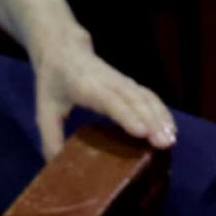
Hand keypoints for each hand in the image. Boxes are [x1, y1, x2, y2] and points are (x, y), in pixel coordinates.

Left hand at [32, 30, 175, 159]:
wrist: (64, 50)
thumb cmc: (52, 83)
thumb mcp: (44, 111)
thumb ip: (50, 137)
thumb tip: (56, 165)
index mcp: (86, 87)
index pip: (111, 101)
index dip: (127, 116)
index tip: (142, 132)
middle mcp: (109, 82)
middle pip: (136, 101)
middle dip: (152, 121)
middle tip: (164, 144)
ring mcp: (123, 81)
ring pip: (147, 97)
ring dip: (161, 117)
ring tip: (171, 140)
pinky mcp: (130, 84)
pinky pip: (150, 96)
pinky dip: (161, 111)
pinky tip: (170, 128)